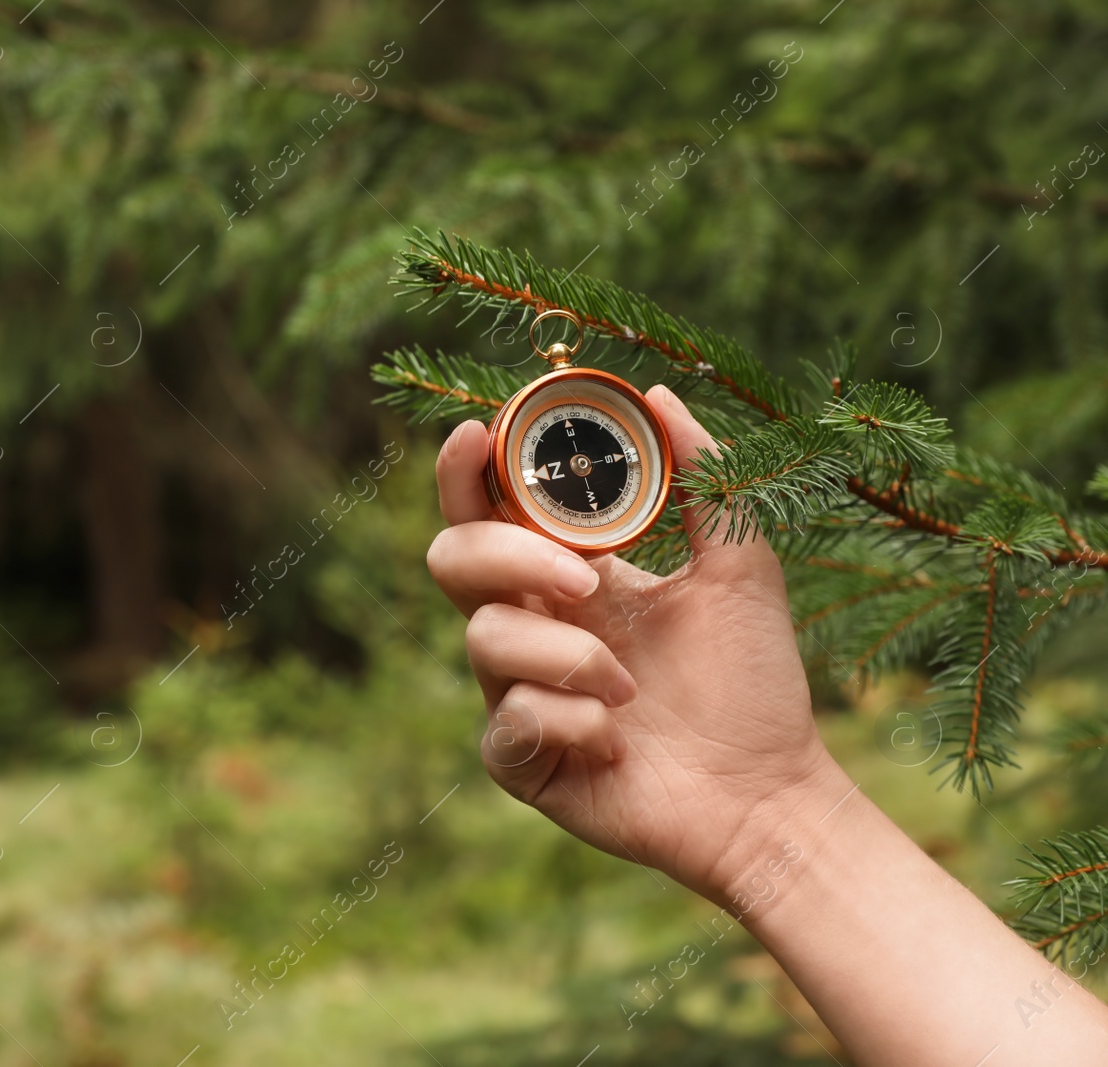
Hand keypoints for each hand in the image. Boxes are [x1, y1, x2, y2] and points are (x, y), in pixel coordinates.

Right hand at [426, 384, 844, 903]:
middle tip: (585, 578)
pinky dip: (569, 721)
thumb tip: (658, 395)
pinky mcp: (521, 760)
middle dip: (506, 553)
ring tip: (632, 688)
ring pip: (484, 640)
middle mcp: (533, 626)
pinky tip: (617, 740)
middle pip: (453, 559)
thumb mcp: (740, 568)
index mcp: (570, 574)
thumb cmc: (752, 683)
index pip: (490, 508)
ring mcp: (519, 693)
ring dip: (568, 654)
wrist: (770, 794)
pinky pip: (509, 723)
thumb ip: (705, 480)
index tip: (476, 433)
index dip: (466, 470)